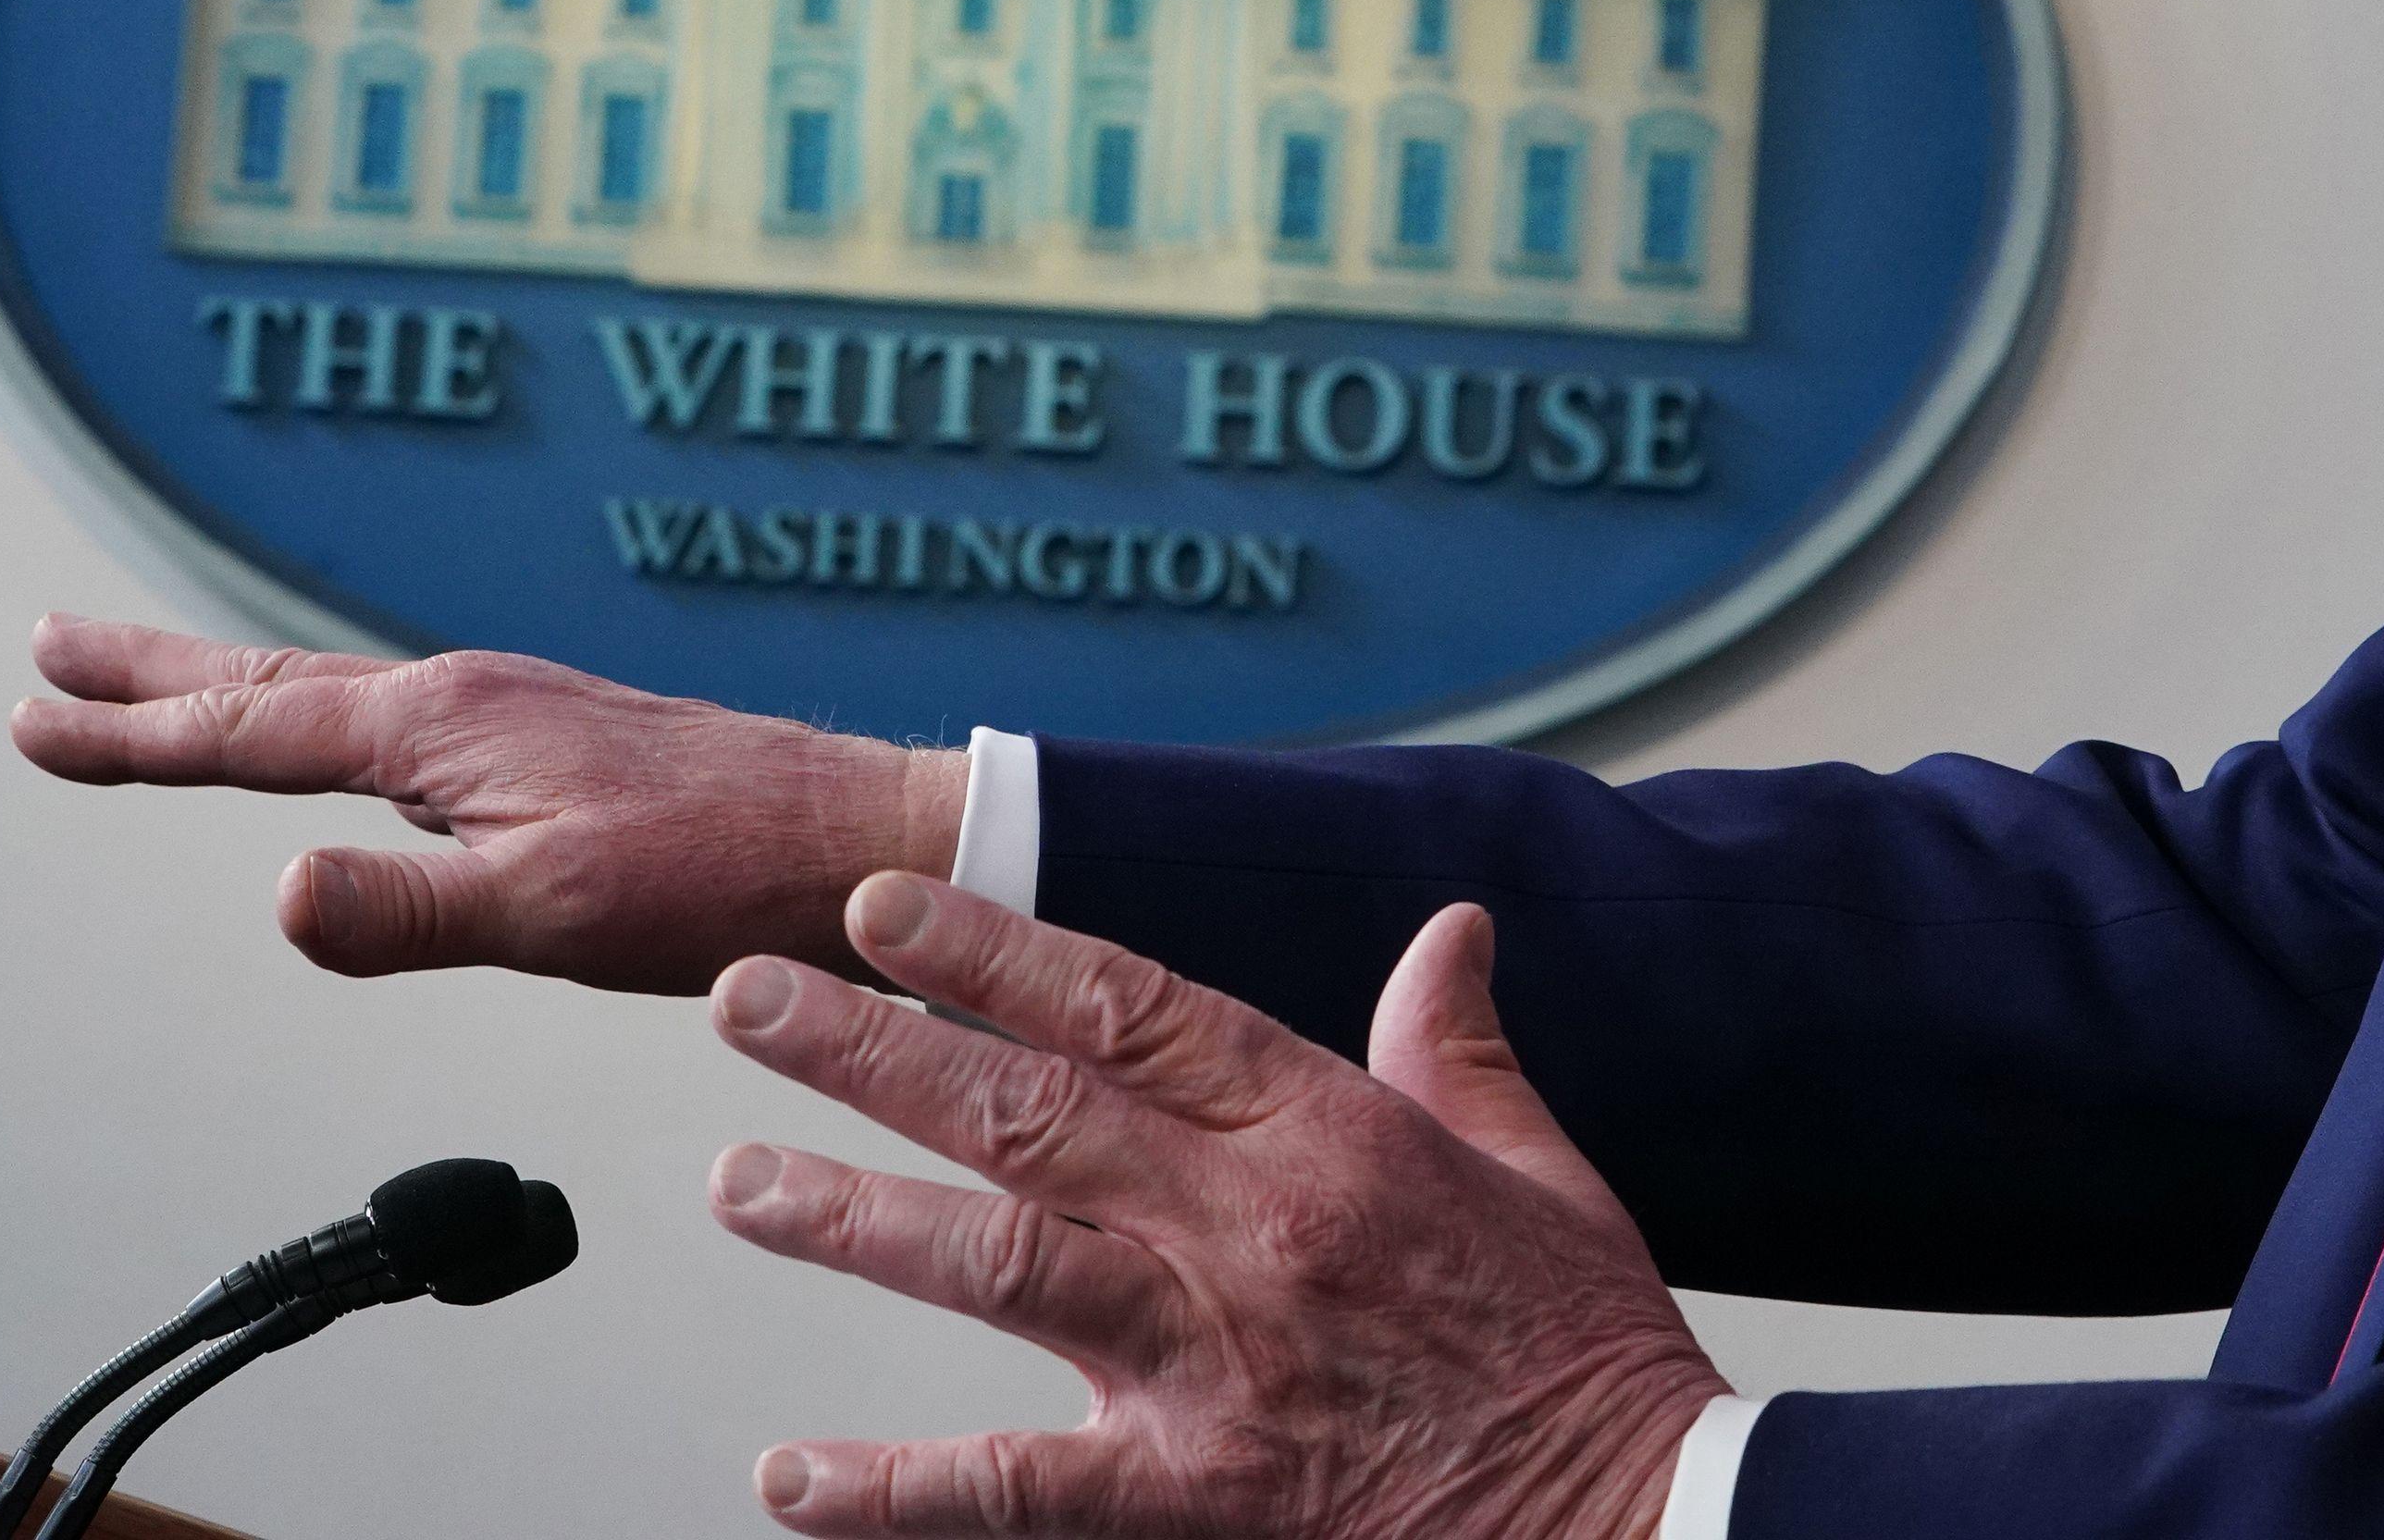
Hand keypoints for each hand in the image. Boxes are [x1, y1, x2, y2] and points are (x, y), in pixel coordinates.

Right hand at [8, 614, 962, 992]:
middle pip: (268, 682)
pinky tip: (335, 736)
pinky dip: (316, 713)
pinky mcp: (547, 741)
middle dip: (151, 671)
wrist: (854, 842)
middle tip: (48, 648)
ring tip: (151, 680)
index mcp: (443, 725)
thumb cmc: (720, 879)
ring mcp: (507, 713)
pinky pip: (389, 718)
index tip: (29, 718)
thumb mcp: (552, 912)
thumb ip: (407, 911)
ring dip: (226, 685)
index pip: (247, 733)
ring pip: (328, 694)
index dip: (131, 735)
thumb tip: (275, 897)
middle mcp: (463, 697)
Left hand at [707, 874, 1727, 1538]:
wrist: (1645, 1522)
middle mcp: (1254, 1232)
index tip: (882, 905)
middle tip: (746, 995)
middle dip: (874, 1047)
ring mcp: (1214, 1366)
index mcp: (1332, 1133)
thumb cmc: (1585, 1350)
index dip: (994, 947)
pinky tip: (790, 1476)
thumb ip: (1462, 1047)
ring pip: (1000, 1266)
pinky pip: (1017, 1493)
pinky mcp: (1197, 1497)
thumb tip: (1452, 930)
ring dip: (855, 1217)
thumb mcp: (1541, 1169)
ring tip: (738, 1183)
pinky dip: (893, 1491)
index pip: (1130, 1005)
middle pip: (1031, 1111)